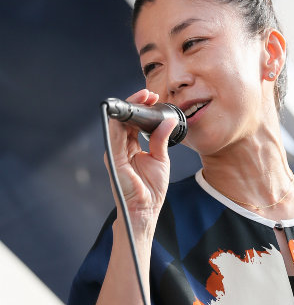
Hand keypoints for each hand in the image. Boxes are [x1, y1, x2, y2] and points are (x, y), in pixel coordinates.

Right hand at [105, 89, 178, 220]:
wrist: (145, 210)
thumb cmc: (151, 189)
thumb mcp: (160, 159)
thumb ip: (161, 139)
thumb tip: (169, 121)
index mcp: (130, 148)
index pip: (133, 123)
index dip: (141, 108)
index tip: (152, 97)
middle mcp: (120, 148)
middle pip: (124, 120)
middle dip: (136, 104)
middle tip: (149, 94)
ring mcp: (115, 152)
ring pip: (117, 123)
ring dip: (129, 108)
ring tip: (143, 98)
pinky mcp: (113, 158)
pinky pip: (115, 135)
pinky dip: (121, 121)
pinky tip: (131, 112)